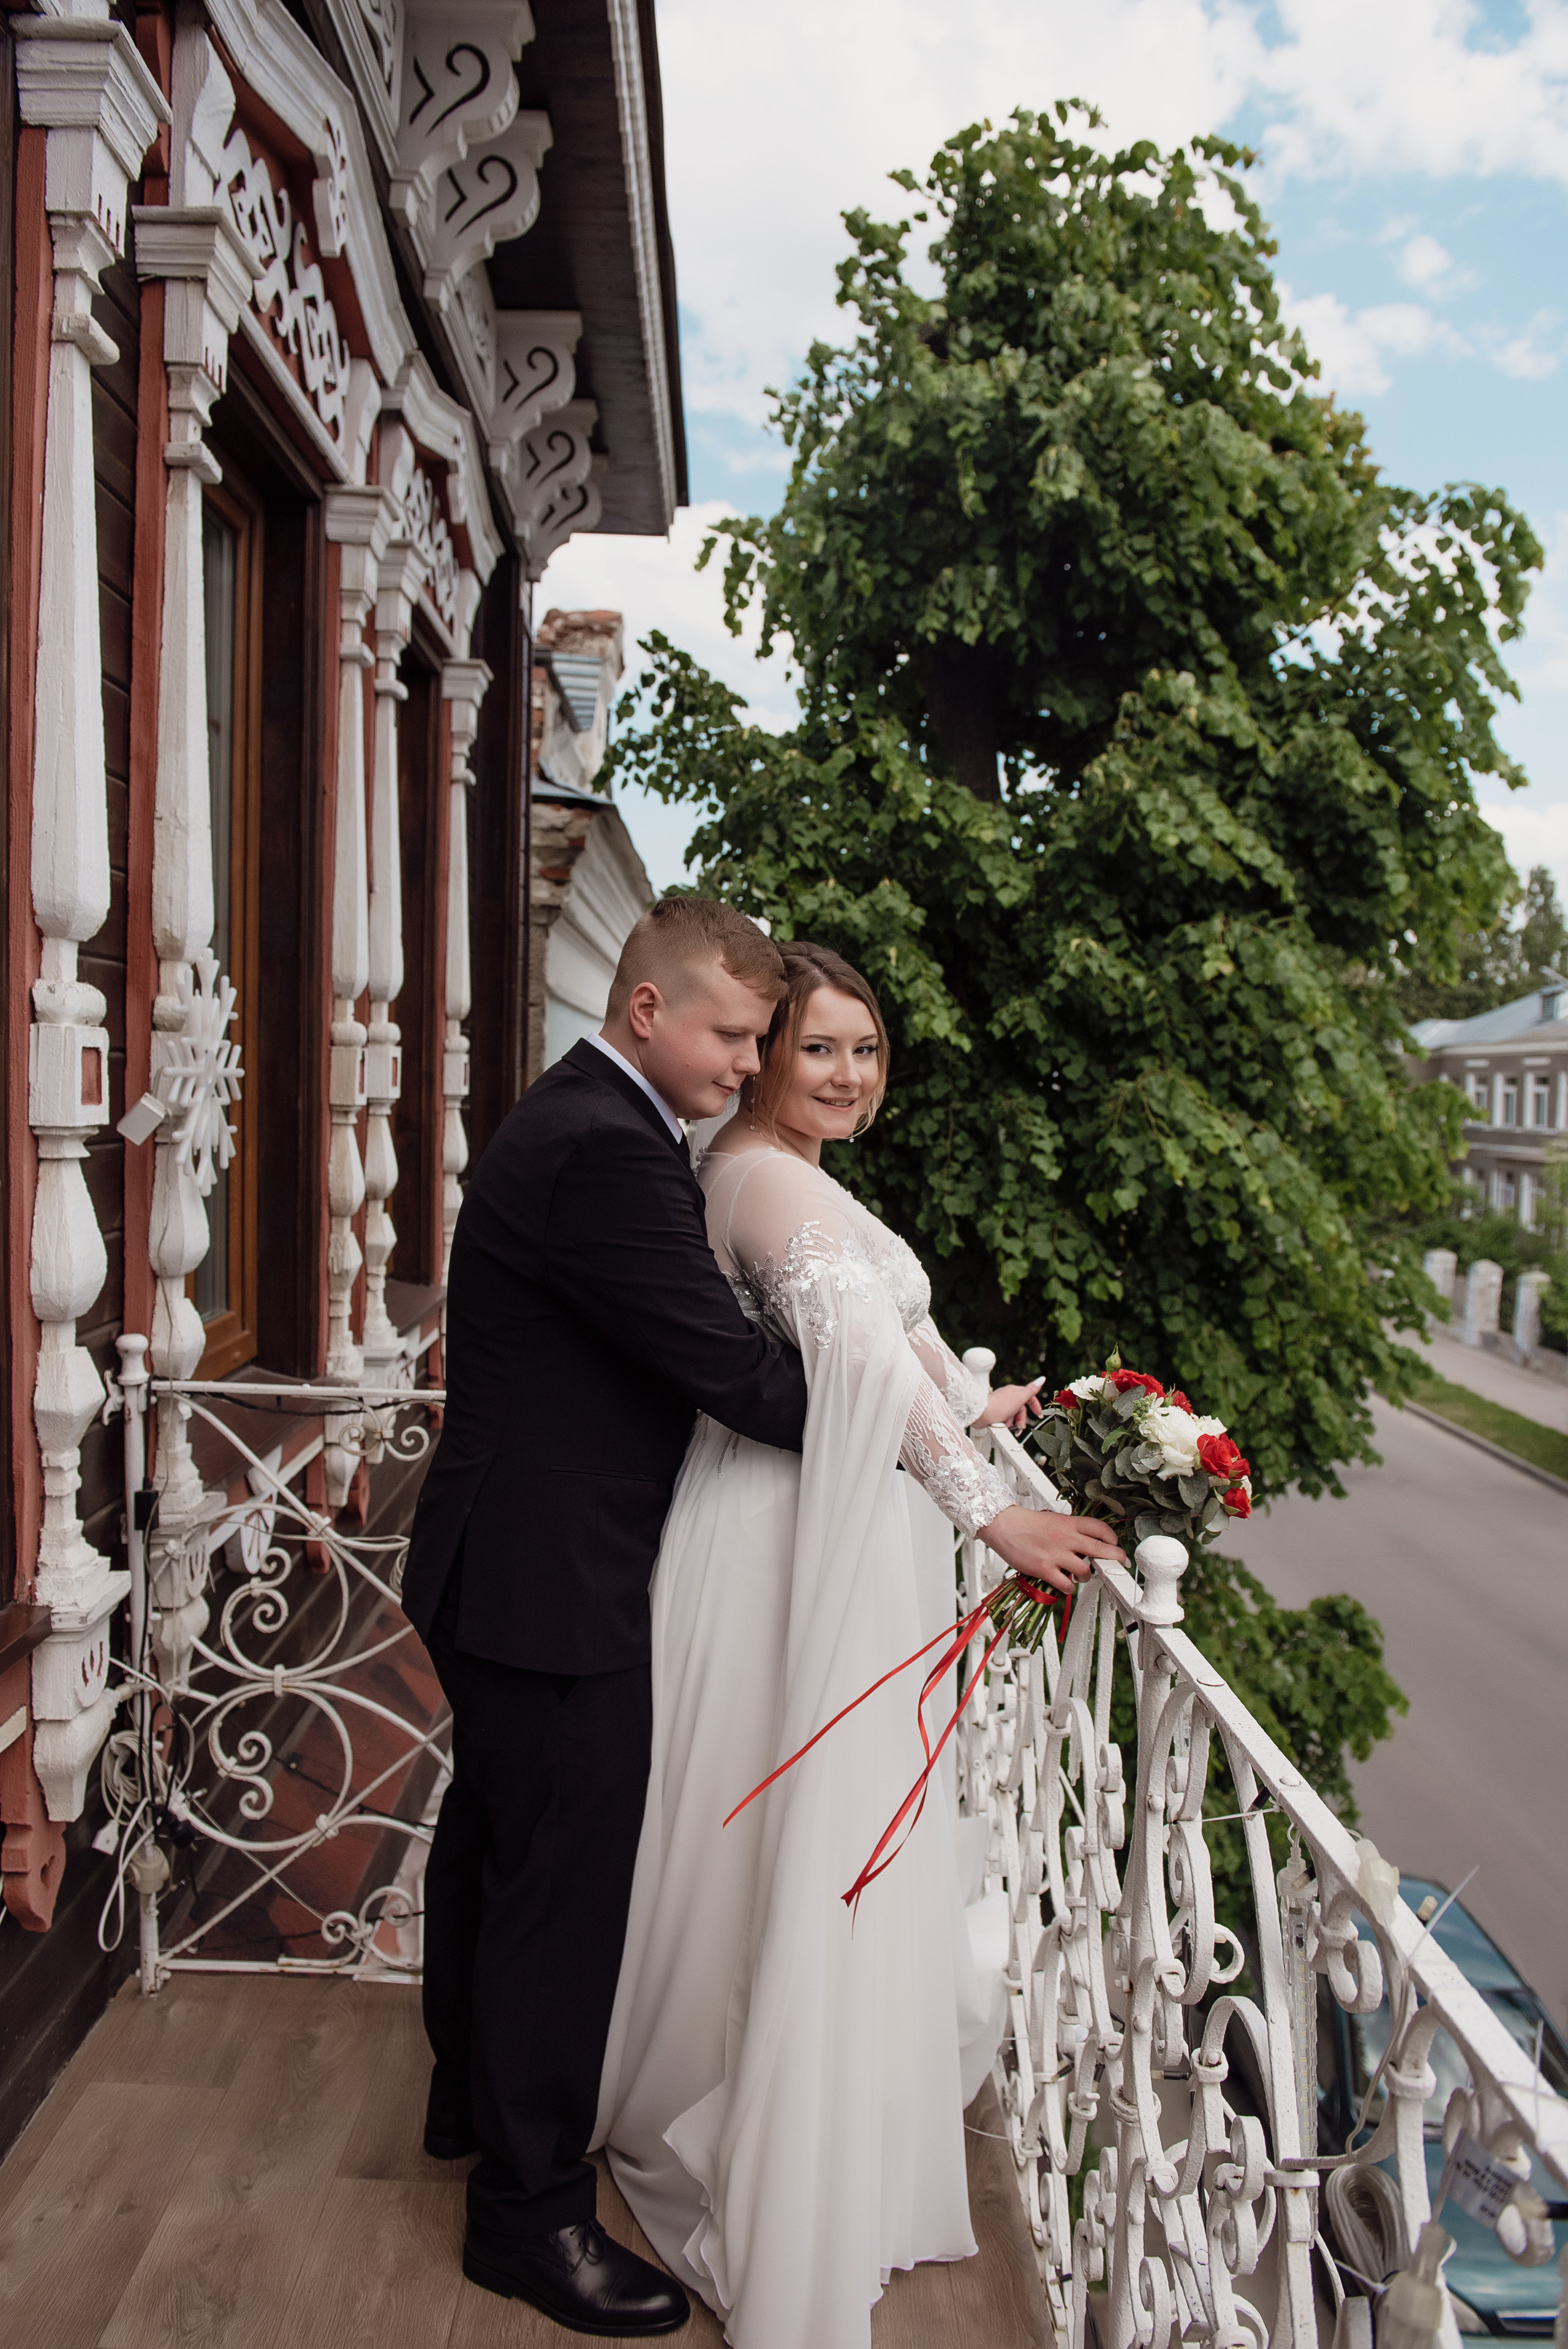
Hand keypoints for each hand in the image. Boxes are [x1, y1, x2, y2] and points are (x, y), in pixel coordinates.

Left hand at [972, 1376, 1045, 1431]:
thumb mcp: (1020, 1398)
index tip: (1038, 1415)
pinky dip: (1006, 1424)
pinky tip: (1003, 1426)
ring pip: (1013, 1415)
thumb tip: (1042, 1379)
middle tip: (1020, 1426)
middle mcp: (1008, 1396)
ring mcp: (1001, 1405)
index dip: (1035, 1406)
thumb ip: (1031, 1390)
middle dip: (1021, 1419)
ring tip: (1009, 1427)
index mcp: (1014, 1391)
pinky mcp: (995, 1412)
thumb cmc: (1000, 1406)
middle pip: (1021, 1409)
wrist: (982, 1414)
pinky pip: (1005, 1419)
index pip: (1029, 1397)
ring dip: (1013, 1423)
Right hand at [975, 1505, 1125, 1596]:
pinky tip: (1066, 1584)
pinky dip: (1070, 1588)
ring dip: (1088, 1577)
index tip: (1116, 1547)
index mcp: (1070, 1523)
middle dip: (1116, 1560)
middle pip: (1102, 1550)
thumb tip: (1088, 1544)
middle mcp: (1066, 1538)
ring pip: (1086, 1571)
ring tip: (1082, 1576)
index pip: (1101, 1529)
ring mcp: (1056, 1554)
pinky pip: (1066, 1584)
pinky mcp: (1044, 1568)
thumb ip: (1073, 1531)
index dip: (1114, 1540)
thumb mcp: (1055, 1520)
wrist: (1004, 1526)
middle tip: (1119, 1566)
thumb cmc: (1027, 1524)